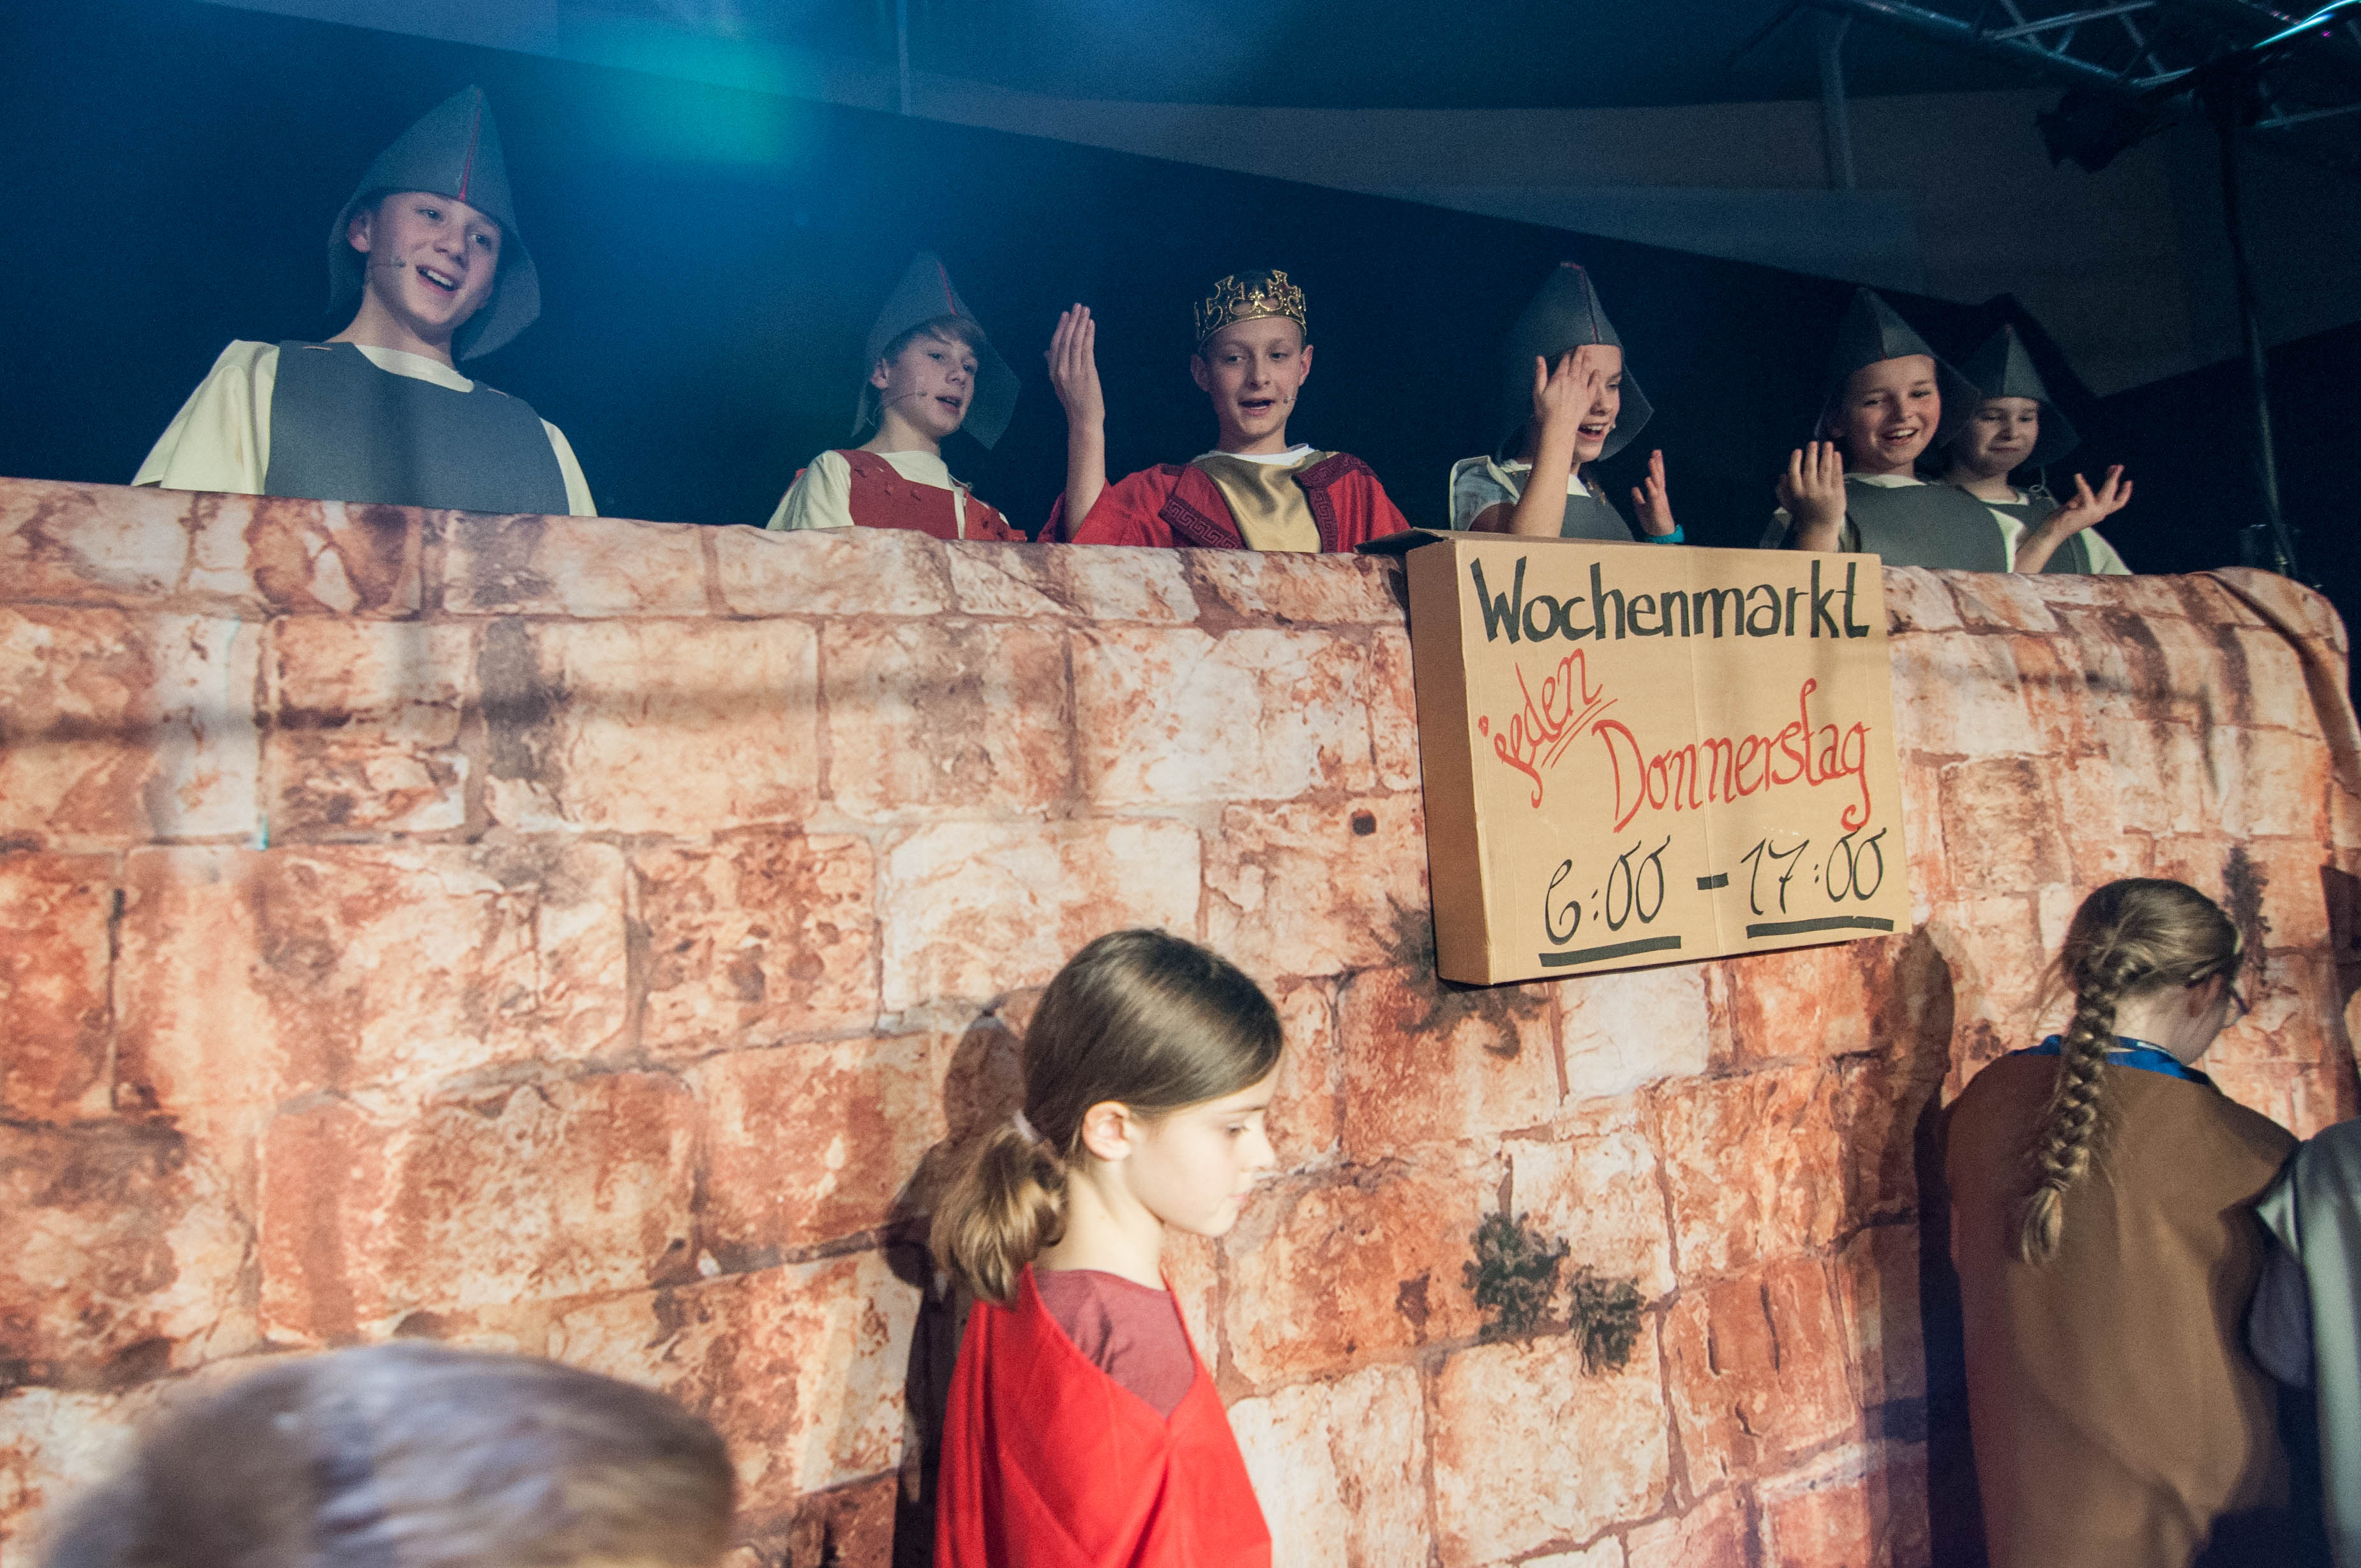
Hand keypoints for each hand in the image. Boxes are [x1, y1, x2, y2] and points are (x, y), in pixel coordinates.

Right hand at [1046, 305, 1103, 428]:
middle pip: (1065, 340)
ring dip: (1081, 324)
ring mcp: (1074, 372)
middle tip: (1076, 306)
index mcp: (1054, 373)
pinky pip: (1086, 349)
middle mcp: (1061, 370)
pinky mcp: (1087, 373)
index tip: (1066, 315)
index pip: (1055, 345)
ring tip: (1085, 310)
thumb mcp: (1059, 385)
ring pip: (1075, 342)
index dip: (1060, 329)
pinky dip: (1089, 335)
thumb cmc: (1074, 404)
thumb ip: (1053, 366)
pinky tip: (1091, 324)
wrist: (1083, 421)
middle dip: (1071, 321)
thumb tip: (1046, 351)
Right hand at [1530, 345, 1612, 453]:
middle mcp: (1572, 381)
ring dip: (1587, 361)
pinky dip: (1596, 376)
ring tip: (1588, 354)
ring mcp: (1581, 389)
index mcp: (1559, 378)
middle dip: (1579, 354)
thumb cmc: (1545, 411)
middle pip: (1576, 364)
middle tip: (1581, 347)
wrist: (1558, 426)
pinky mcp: (1587, 398)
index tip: (1569, 352)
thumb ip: (1540, 373)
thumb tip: (1539, 358)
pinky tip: (1597, 371)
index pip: (1564, 363)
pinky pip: (1594, 384)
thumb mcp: (1537, 391)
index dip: (1567, 356)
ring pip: (1586, 370)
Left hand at [1631, 448, 1675, 536]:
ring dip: (1654, 471)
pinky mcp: (1657, 507)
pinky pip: (1653, 495)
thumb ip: (1638, 497)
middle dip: (1657, 463)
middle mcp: (1659, 494)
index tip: (1654, 455)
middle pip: (1659, 476)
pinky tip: (1647, 479)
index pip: (1656, 477)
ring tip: (1651, 460)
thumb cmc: (1653, 521)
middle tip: (1656, 451)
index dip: (1656, 466)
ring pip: (1657, 482)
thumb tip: (1634, 488)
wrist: (1661, 534)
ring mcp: (1659, 500)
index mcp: (1657, 493)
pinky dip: (1650, 487)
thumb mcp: (1642, 507)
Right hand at [1776, 441, 1847, 545]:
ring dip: (1826, 454)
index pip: (1794, 472)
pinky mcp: (1838, 492)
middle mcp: (1811, 490)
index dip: (1795, 460)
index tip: (1797, 451)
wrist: (1819, 528)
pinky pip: (1837, 474)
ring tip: (1828, 444)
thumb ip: (1783, 491)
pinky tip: (1836, 454)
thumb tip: (1781, 476)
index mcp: (1797, 492)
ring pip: (1826, 468)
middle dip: (1812, 453)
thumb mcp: (1789, 504)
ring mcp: (1825, 491)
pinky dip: (1837, 463)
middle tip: (1813, 443)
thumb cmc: (1803, 514)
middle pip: (1811, 467)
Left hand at [2014, 465, 2129, 571]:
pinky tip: (2077, 476)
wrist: (2052, 532)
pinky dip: (2082, 483)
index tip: (2128, 481)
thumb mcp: (2075, 504)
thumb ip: (2082, 496)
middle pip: (2114, 494)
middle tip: (2119, 466)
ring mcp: (2095, 513)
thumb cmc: (2061, 519)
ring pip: (2108, 492)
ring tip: (2112, 468)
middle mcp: (2100, 513)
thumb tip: (2085, 485)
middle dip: (2117, 479)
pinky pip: (2086, 493)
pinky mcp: (2086, 511)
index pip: (2117, 503)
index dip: (2124, 493)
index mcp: (2098, 512)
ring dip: (2111, 479)